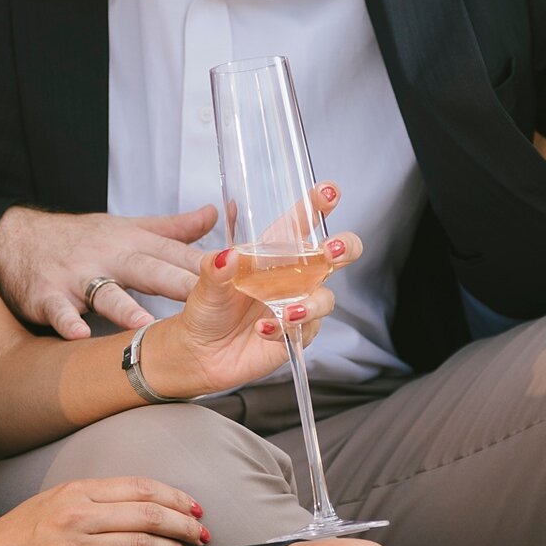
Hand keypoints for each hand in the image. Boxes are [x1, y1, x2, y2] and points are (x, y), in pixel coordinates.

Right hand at [0, 203, 219, 337]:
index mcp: (134, 242)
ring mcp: (78, 276)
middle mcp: (110, 256)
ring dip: (125, 307)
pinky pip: (58, 311)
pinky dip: (68, 322)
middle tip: (213, 301)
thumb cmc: (82, 238)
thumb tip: (216, 213)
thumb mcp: (129, 228)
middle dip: (182, 284)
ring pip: (105, 292)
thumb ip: (174, 228)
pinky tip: (79, 335)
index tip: (246, 279)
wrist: (17, 237)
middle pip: (150, 270)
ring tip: (146, 324)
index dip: (213, 267)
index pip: (179, 255)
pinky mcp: (47, 294)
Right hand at [0, 476, 210, 545]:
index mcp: (71, 492)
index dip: (171, 495)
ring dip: (176, 543)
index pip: (136, 486)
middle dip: (183, 518)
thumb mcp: (45, 511)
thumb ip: (84, 508)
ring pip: (142, 536)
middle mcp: (75, 512)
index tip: (193, 506)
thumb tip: (129, 515)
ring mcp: (74, 543)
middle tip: (205, 529)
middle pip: (146, 508)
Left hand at [140, 190, 361, 399]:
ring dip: (311, 304)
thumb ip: (216, 269)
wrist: (202, 353)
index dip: (317, 205)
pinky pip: (306, 329)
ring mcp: (298, 305)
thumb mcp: (205, 285)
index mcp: (273, 254)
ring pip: (325, 298)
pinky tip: (264, 329)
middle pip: (336, 256)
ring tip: (288, 312)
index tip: (327, 192)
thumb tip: (227, 256)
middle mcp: (292, 277)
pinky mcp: (297, 333)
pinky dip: (286, 329)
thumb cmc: (207, 310)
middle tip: (332, 251)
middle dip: (344, 248)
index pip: (301, 223)